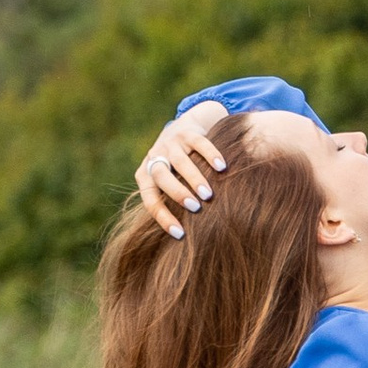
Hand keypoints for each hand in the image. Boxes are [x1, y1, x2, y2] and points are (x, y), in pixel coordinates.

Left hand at [135, 104, 229, 238]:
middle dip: (178, 194)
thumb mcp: (167, 182)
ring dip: (194, 178)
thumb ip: (170, 202)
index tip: (180, 233)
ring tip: (208, 194)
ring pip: (181, 161)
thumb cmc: (175, 169)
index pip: (150, 199)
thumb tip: (184, 239)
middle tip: (195, 208)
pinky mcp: (188, 132)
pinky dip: (211, 155)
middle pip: (162, 177)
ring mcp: (171, 143)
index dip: (163, 217)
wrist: (183, 128)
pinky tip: (222, 168)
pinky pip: (199, 144)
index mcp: (145, 176)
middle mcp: (155, 158)